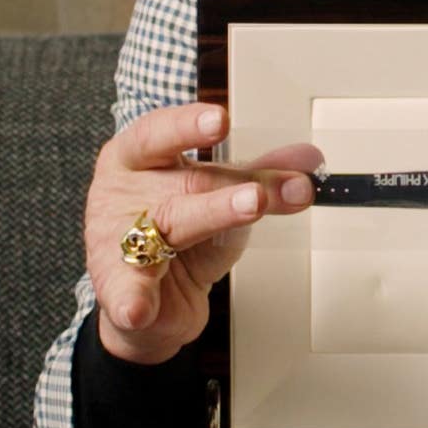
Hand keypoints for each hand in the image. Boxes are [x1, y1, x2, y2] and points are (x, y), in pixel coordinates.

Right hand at [84, 103, 321, 363]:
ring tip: (251, 206)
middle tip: (262, 189)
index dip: (188, 125)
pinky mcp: (120, 288)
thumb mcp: (219, 195)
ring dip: (213, 215)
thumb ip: (261, 175)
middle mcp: (123, 193)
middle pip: (183, 182)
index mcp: (138, 158)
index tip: (221, 120)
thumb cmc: (178, 231)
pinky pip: (128, 292)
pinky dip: (133, 301)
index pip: (159, 132)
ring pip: (172, 224)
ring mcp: (117, 240)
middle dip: (229, 186)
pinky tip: (140, 308)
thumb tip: (309, 159)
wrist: (149, 300)